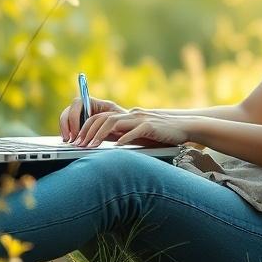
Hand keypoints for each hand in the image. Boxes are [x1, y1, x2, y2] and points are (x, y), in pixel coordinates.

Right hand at [60, 96, 125, 141]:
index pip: (77, 103)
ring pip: (65, 119)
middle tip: (70, 139)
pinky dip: (67, 134)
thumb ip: (110, 118)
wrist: (127, 131)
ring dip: (65, 130)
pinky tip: (70, 142)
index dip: (74, 116)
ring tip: (69, 142)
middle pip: (68, 111)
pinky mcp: (79, 126)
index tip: (76, 132)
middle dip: (66, 125)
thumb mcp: (119, 119)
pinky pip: (68, 128)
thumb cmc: (125, 122)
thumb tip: (102, 123)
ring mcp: (80, 117)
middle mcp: (85, 108)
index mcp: (94, 103)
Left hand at [73, 109, 191, 147]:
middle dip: (88, 132)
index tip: (77, 141)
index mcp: (127, 115)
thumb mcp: (139, 132)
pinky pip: (133, 131)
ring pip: (114, 123)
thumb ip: (124, 134)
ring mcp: (140, 119)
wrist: (185, 126)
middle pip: (103, 119)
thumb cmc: (161, 133)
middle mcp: (131, 114)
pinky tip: (115, 147)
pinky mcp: (151, 126)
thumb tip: (105, 142)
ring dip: (99, 135)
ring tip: (91, 146)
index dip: (86, 128)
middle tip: (78, 145)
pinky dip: (123, 138)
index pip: (100, 117)